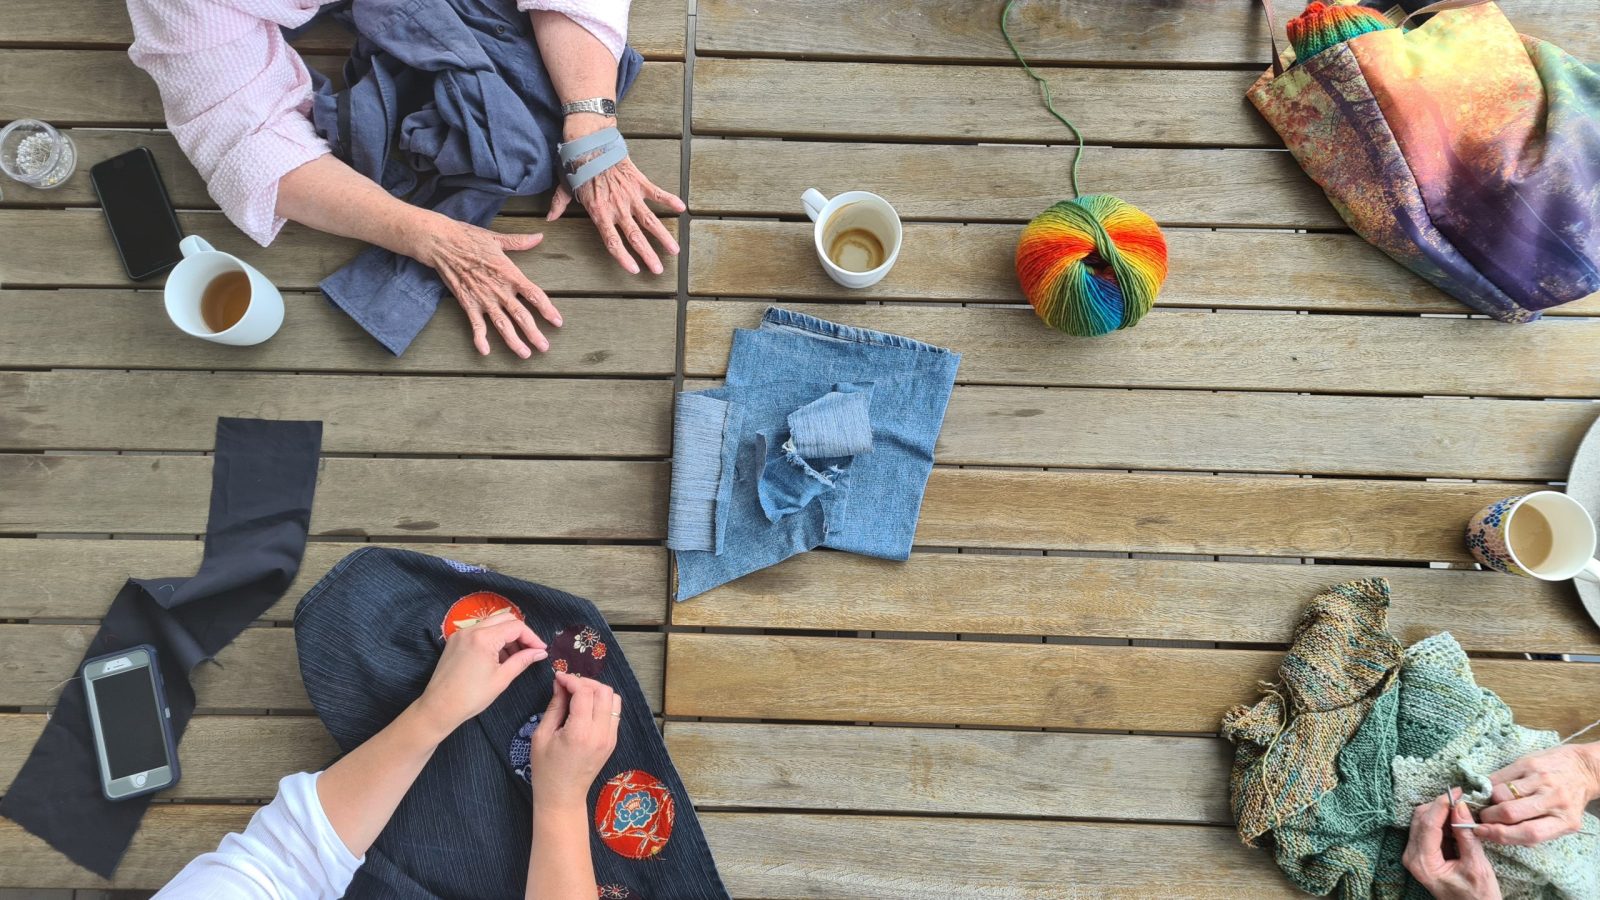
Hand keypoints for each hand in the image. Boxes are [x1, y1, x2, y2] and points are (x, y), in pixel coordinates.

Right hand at [411, 214, 562, 357]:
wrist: (442, 242)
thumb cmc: (469, 237)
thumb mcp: (497, 239)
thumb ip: (519, 242)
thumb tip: (539, 236)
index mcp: (510, 273)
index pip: (534, 295)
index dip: (548, 309)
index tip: (558, 322)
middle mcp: (499, 289)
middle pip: (521, 315)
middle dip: (534, 333)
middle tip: (544, 348)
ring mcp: (483, 298)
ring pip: (502, 325)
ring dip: (514, 341)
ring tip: (525, 354)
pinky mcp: (467, 303)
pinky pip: (475, 325)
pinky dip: (480, 339)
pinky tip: (485, 351)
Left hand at [413, 609, 547, 739]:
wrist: (439, 707)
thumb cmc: (472, 697)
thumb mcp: (502, 678)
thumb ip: (522, 660)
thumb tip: (540, 652)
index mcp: (484, 638)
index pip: (516, 627)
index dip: (532, 637)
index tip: (541, 650)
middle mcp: (471, 630)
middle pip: (504, 619)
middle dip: (520, 633)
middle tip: (530, 651)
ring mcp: (461, 633)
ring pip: (492, 624)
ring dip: (506, 635)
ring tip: (514, 657)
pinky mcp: (455, 640)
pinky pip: (479, 631)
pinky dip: (492, 639)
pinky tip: (497, 657)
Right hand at [528, 672, 620, 810]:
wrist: (562, 796)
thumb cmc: (546, 770)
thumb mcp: (542, 736)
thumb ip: (554, 707)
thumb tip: (560, 684)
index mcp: (580, 733)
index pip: (585, 693)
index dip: (571, 680)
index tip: (558, 678)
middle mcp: (600, 733)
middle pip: (604, 691)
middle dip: (586, 682)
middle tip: (569, 685)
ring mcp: (610, 738)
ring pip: (614, 699)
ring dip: (597, 691)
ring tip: (579, 694)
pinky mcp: (613, 741)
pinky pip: (614, 712)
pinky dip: (603, 703)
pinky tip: (586, 707)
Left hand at [549, 118, 684, 275]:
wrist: (589, 142)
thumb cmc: (576, 165)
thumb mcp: (565, 187)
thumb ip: (559, 204)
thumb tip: (550, 218)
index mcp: (599, 213)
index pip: (612, 242)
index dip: (623, 258)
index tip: (634, 270)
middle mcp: (617, 208)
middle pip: (635, 238)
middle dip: (648, 255)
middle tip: (659, 270)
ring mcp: (630, 196)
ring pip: (650, 221)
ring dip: (663, 237)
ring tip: (675, 250)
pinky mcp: (639, 182)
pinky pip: (657, 193)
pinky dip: (669, 200)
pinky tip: (681, 208)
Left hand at [1403, 793, 1501, 899]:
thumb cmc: (1478, 896)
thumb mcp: (1477, 865)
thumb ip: (1466, 835)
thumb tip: (1460, 806)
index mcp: (1423, 863)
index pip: (1428, 824)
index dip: (1442, 804)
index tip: (1457, 791)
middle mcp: (1412, 857)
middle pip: (1420, 819)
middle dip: (1440, 806)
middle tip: (1462, 799)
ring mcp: (1414, 855)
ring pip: (1422, 821)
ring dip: (1440, 812)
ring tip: (1462, 811)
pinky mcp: (1421, 854)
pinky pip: (1427, 830)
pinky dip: (1441, 822)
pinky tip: (1456, 822)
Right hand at [1477, 744, 1599, 845]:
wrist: (1583, 768)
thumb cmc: (1568, 800)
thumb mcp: (1562, 822)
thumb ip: (1537, 831)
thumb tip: (1501, 836)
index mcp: (1565, 821)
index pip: (1529, 833)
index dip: (1500, 835)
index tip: (1482, 832)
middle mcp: (1554, 800)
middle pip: (1510, 813)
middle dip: (1489, 817)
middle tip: (1484, 818)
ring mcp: (1541, 780)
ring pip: (1501, 794)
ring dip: (1489, 802)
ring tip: (1491, 804)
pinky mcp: (1529, 763)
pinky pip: (1499, 777)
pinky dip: (1491, 786)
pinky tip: (1495, 789)